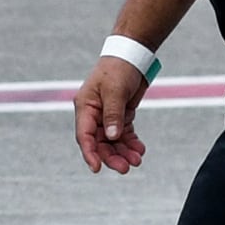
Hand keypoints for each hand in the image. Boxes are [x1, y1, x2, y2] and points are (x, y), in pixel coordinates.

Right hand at [76, 54, 150, 173]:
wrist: (133, 56)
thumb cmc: (119, 69)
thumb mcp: (115, 91)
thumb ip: (113, 114)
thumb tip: (112, 137)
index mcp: (85, 107)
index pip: (84, 136)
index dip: (90, 154)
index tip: (97, 168)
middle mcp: (93, 114)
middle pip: (99, 142)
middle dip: (112, 156)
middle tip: (126, 168)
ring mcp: (107, 116)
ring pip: (112, 141)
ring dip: (123, 152)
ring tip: (137, 160)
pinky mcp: (120, 115)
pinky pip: (123, 134)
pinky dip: (131, 143)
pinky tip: (139, 149)